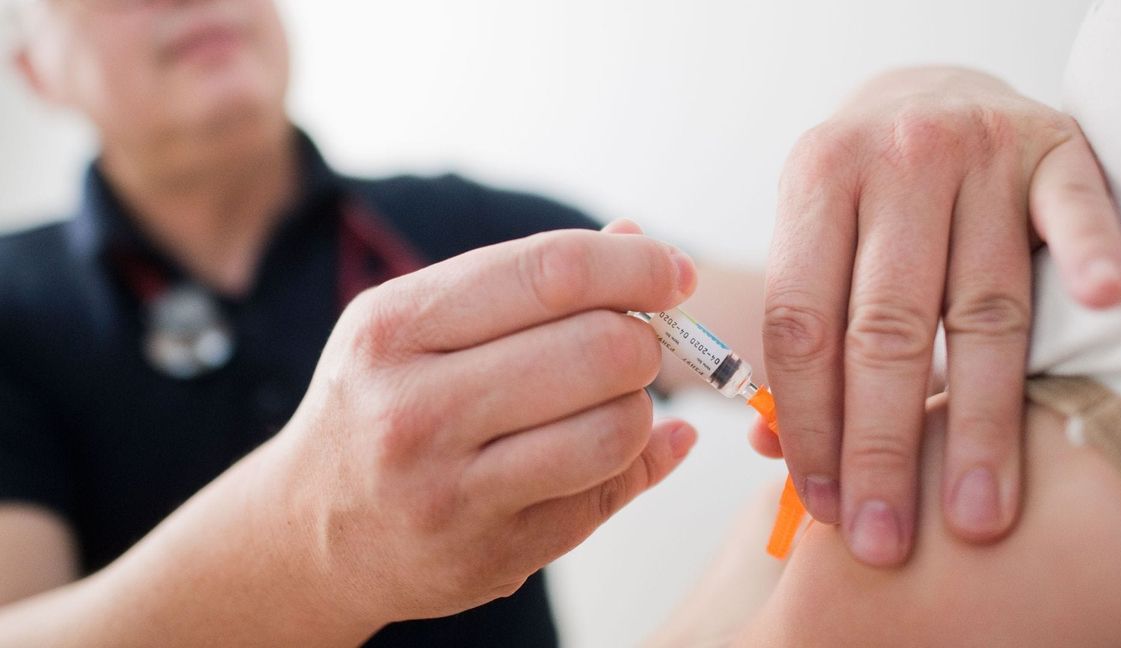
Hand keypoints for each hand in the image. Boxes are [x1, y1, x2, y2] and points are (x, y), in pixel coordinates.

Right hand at [272, 226, 698, 628]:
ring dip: (639, 408)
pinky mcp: (492, 555)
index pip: (552, 273)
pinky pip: (606, 494)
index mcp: (396, 327)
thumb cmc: (380, 405)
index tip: (674, 271)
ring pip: (618, 429)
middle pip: (601, 349)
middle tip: (632, 345)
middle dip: (643, 339)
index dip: (636, 265)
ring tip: (609, 401)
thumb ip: (523, 281)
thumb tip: (634, 236)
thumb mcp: (416, 324)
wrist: (308, 532)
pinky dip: (627, 463)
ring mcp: (452, 491)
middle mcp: (414, 409)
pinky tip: (602, 450)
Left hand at [757, 67, 1120, 565]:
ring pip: (982, 304)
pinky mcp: (1054, 149)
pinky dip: (1089, 258)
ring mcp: (979, 152)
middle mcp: (894, 162)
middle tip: (886, 537)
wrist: (929, 93)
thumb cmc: (865, 195)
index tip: (825, 504)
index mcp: (816, 182)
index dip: (811, 422)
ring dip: (979, 419)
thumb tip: (771, 449)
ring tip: (976, 511)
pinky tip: (1101, 309)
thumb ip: (801, 334)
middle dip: (883, 446)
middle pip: (887, 327)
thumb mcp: (813, 238)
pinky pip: (1074, 211)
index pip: (802, 322)